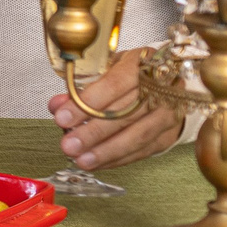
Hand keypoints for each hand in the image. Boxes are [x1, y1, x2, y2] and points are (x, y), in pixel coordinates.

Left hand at [47, 47, 182, 169]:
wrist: (166, 82)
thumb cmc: (128, 73)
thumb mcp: (104, 69)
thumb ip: (80, 86)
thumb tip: (57, 105)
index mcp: (142, 64)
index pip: (115, 84)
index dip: (89, 102)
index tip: (63, 117)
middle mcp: (161, 89)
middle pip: (127, 114)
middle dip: (94, 132)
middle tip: (69, 145)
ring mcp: (169, 113)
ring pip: (138, 135)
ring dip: (107, 151)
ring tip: (82, 160)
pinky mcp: (168, 134)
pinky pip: (143, 150)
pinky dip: (118, 159)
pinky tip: (97, 163)